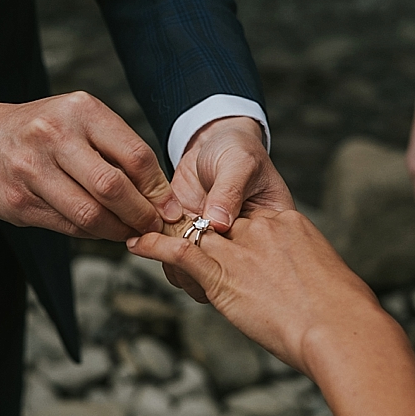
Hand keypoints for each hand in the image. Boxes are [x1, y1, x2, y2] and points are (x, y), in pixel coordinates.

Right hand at [0, 92, 181, 240]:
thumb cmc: (44, 130)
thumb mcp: (81, 120)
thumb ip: (118, 150)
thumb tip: (162, 196)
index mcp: (80, 111)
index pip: (135, 155)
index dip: (158, 189)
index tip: (168, 208)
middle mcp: (53, 136)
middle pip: (112, 187)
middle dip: (140, 214)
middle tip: (152, 226)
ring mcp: (31, 170)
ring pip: (89, 214)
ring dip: (117, 230)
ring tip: (129, 232)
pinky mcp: (18, 201)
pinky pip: (68, 227)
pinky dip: (92, 234)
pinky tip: (100, 230)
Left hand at [127, 209, 381, 376]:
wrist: (343, 329)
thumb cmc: (346, 313)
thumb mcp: (330, 277)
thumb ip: (309, 270)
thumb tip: (317, 289)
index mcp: (288, 222)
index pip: (247, 215)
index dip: (227, 222)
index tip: (219, 230)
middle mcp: (260, 228)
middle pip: (215, 221)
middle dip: (194, 229)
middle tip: (175, 236)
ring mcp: (240, 249)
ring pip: (193, 233)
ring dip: (167, 235)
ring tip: (146, 236)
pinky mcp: (223, 275)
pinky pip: (179, 252)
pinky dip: (153, 246)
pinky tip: (135, 245)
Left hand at [165, 116, 293, 302]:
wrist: (212, 141)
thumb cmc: (237, 150)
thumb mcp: (240, 164)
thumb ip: (229, 191)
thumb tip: (218, 222)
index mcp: (266, 231)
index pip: (255, 261)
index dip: (233, 264)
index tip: (207, 242)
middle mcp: (239, 244)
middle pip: (222, 274)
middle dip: (197, 266)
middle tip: (177, 244)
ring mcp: (211, 242)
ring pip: (194, 272)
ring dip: (175, 262)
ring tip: (158, 240)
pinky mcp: (186, 235)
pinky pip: (173, 257)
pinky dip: (159, 250)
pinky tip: (147, 237)